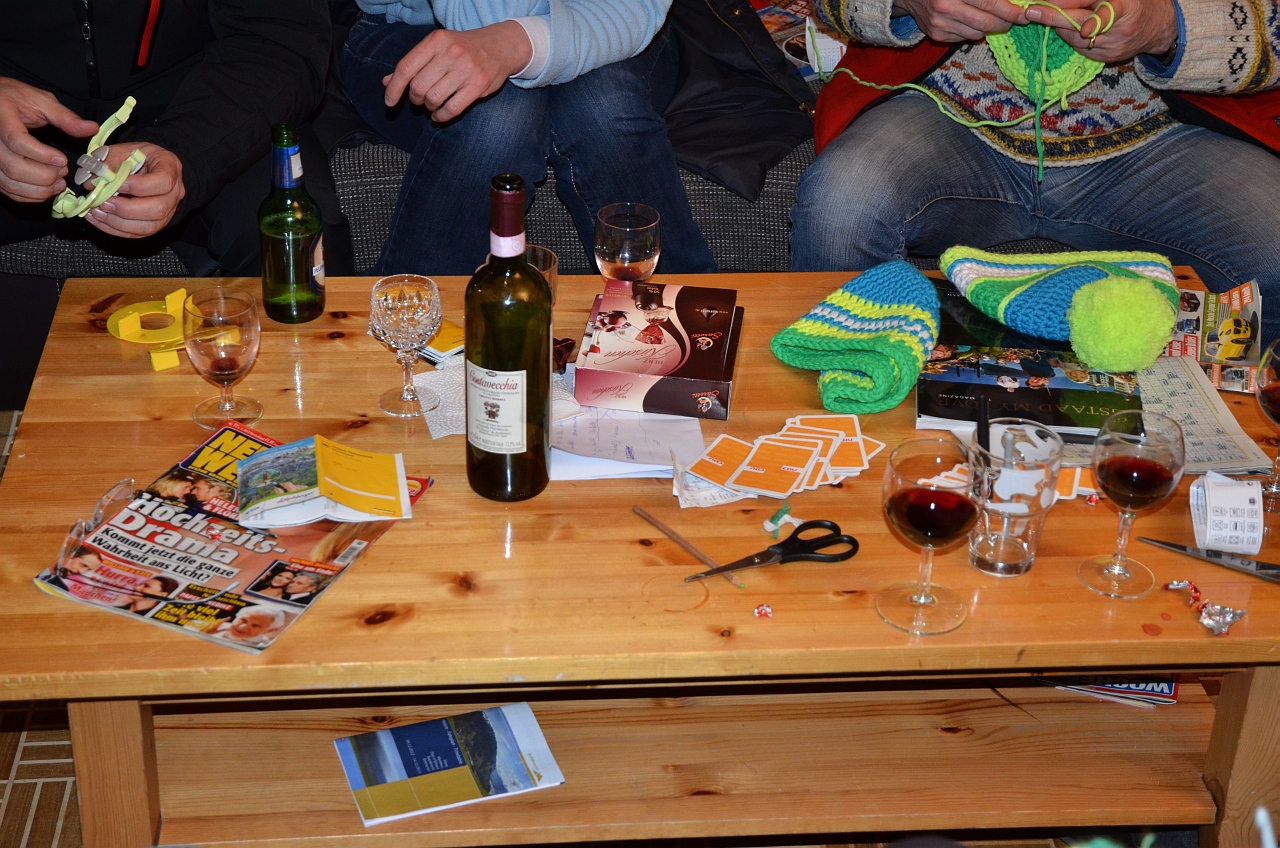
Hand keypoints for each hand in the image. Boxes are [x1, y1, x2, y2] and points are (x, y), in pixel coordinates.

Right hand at [0, 77, 97, 202]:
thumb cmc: (16, 99)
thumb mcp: (41, 100)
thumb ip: (65, 117)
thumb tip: (91, 128)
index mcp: (1, 118)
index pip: (17, 141)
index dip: (42, 155)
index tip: (62, 159)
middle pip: (14, 167)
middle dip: (45, 175)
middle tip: (64, 171)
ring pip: (11, 182)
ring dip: (41, 189)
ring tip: (60, 181)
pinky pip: (9, 190)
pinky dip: (31, 194)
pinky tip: (48, 188)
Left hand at [85, 142, 184, 237]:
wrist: (151, 169)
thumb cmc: (139, 157)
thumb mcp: (125, 150)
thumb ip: (109, 161)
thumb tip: (92, 181)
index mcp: (170, 168)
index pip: (163, 182)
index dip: (139, 186)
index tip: (117, 185)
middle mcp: (174, 193)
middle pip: (157, 208)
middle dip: (127, 209)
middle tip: (103, 202)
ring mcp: (168, 212)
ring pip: (149, 226)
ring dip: (119, 222)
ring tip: (96, 212)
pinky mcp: (156, 224)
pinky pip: (138, 233)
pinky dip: (115, 229)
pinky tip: (98, 219)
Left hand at [382, 20, 532, 122]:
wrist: (500, 46)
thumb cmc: (463, 48)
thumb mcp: (437, 47)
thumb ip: (413, 64)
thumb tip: (387, 82)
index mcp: (435, 41)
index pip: (406, 67)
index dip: (394, 88)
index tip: (389, 102)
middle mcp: (450, 53)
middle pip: (418, 86)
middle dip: (415, 99)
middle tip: (420, 99)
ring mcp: (466, 69)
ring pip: (434, 99)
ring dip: (429, 107)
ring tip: (432, 105)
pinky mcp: (478, 85)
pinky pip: (452, 109)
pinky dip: (441, 116)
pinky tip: (439, 115)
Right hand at [892, 0, 1028, 41]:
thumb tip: (1012, 1)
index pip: (990, 3)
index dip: (1010, 11)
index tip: (1024, 14)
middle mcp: (945, 8)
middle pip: (985, 22)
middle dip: (1005, 23)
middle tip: (1015, 19)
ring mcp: (939, 25)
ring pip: (977, 33)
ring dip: (990, 28)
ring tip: (994, 19)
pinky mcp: (936, 35)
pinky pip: (964, 38)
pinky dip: (974, 31)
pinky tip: (972, 22)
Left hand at [1026, 0, 1177, 62]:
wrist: (1159, 26)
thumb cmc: (1135, 2)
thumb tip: (1060, 1)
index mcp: (1125, 6)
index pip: (1100, 12)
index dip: (1081, 14)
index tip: (1060, 12)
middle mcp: (1118, 28)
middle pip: (1079, 24)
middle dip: (1053, 17)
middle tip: (1032, 11)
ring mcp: (1112, 46)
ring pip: (1075, 38)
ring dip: (1060, 26)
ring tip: (1049, 14)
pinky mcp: (1106, 59)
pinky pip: (1079, 48)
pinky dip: (1071, 37)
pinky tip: (1071, 28)